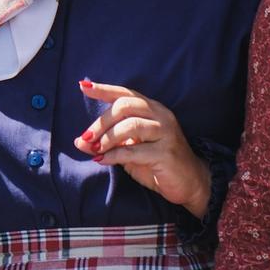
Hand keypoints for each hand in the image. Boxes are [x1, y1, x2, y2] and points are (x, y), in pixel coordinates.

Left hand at [74, 78, 210, 216]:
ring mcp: (166, 133)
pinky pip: (135, 150)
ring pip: (130, 126)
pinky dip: (115, 155)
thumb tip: (79, 141)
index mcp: (152, 109)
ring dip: (107, 138)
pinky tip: (103, 160)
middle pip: (125, 106)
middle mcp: (161, 115)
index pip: (125, 94)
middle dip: (101, 122)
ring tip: (94, 150)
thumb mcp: (129, 150)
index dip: (104, 89)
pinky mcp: (167, 153)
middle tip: (86, 137)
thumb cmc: (156, 163)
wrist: (189, 183)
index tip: (83, 86)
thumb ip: (108, 143)